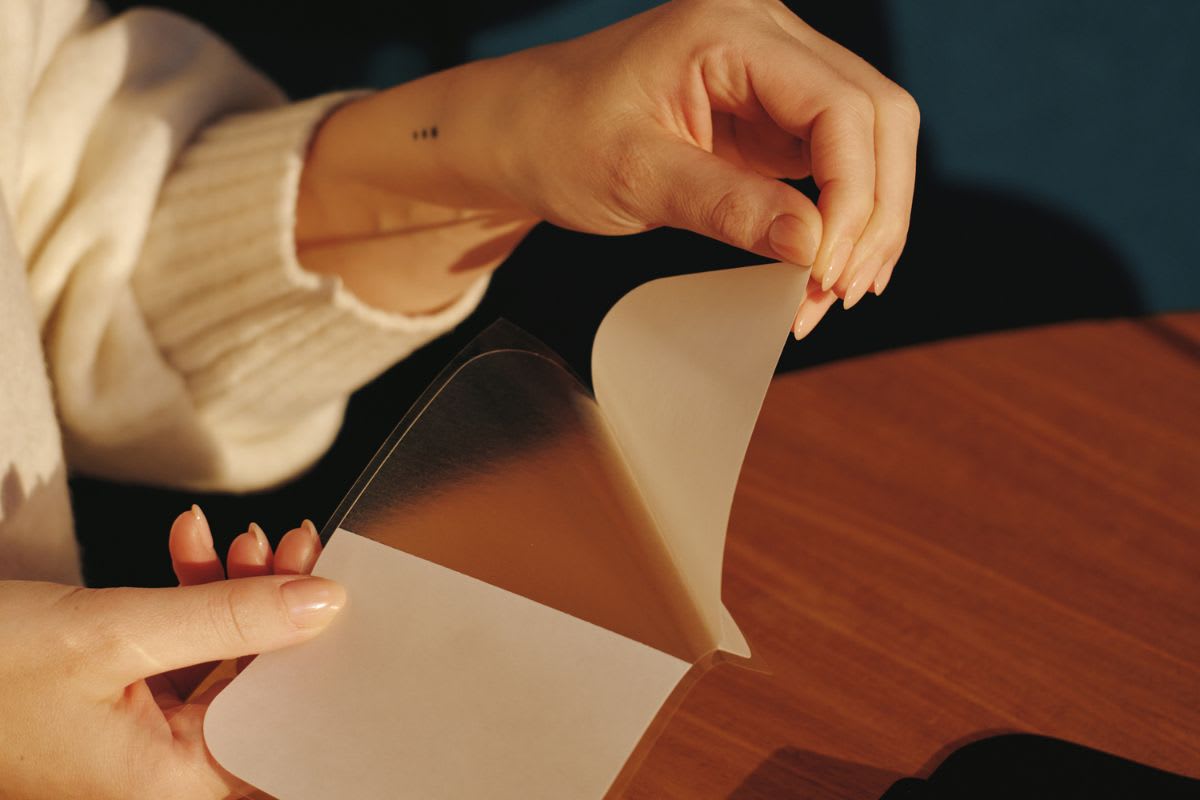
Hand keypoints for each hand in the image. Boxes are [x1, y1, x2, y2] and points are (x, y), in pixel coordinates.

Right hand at [0, 509, 342, 798]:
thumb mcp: (114, 633)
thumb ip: (227, 619)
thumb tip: (324, 603)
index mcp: (170, 785)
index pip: (285, 753)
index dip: (329, 692)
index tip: (361, 629)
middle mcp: (162, 770)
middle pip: (261, 692)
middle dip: (283, 613)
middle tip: (301, 550)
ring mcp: (140, 732)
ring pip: (224, 659)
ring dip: (239, 591)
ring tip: (253, 536)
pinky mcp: (119, 695)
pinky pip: (180, 646)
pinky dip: (191, 593)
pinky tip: (193, 541)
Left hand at [298, 0, 917, 338]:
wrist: (518, 132)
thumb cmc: (555, 137)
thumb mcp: (632, 176)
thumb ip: (726, 207)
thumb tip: (814, 248)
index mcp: (731, 28)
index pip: (840, 105)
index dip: (854, 195)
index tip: (826, 270)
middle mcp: (769, 37)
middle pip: (879, 116)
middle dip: (875, 212)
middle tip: (840, 293)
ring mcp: (776, 74)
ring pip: (871, 142)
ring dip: (866, 223)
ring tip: (832, 296)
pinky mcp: (771, 115)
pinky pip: (836, 162)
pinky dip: (841, 218)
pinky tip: (825, 268)